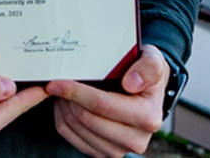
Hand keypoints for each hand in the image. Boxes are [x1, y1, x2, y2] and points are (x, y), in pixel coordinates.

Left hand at [45, 44, 170, 157]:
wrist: (146, 90)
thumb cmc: (145, 72)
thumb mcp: (153, 61)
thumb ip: (147, 68)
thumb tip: (131, 83)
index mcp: (147, 117)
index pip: (103, 106)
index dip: (76, 92)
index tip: (57, 81)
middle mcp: (135, 140)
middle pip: (86, 119)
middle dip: (67, 98)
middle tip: (57, 81)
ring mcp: (119, 149)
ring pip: (77, 129)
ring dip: (64, 107)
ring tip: (62, 89)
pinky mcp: (104, 153)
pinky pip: (72, 138)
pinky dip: (63, 119)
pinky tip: (65, 102)